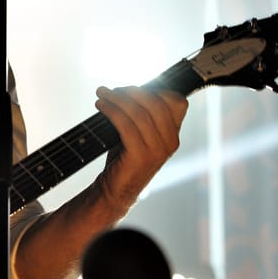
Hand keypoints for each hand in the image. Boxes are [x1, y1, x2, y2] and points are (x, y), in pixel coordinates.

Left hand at [94, 85, 187, 210]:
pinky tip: (101, 106)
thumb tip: (130, 88)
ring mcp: (157, 150)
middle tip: (110, 90)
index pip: (176, 102)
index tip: (130, 88)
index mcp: (173, 135)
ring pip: (140, 113)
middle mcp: (170, 142)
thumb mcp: (138, 133)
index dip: (155, 90)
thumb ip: (142, 114)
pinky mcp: (140, 156)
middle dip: (131, 91)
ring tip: (101, 94)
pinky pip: (126, 125)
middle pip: (156, 103)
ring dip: (117, 99)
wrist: (114, 190)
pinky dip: (112, 111)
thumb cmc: (124, 158)